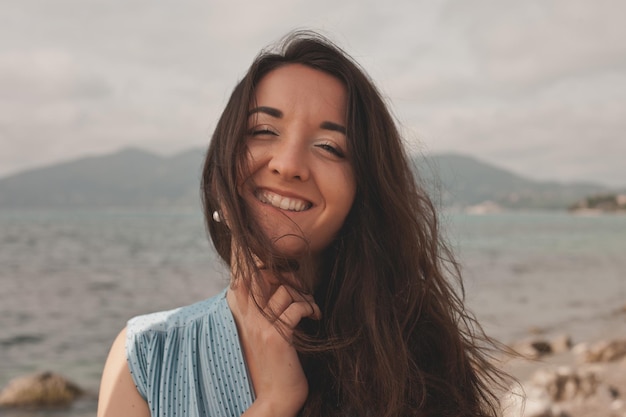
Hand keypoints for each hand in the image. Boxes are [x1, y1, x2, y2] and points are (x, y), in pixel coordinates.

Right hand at [228, 278, 320, 416]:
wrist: (274, 399)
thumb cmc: (273, 367)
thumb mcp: (263, 336)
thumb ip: (264, 315)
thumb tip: (281, 290)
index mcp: (243, 316)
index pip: (245, 277)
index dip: (267, 268)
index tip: (289, 279)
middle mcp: (248, 318)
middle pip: (263, 275)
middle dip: (289, 276)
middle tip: (304, 290)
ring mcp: (261, 326)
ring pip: (284, 291)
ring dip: (304, 296)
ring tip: (311, 309)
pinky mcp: (277, 337)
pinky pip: (296, 308)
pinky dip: (311, 308)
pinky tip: (315, 317)